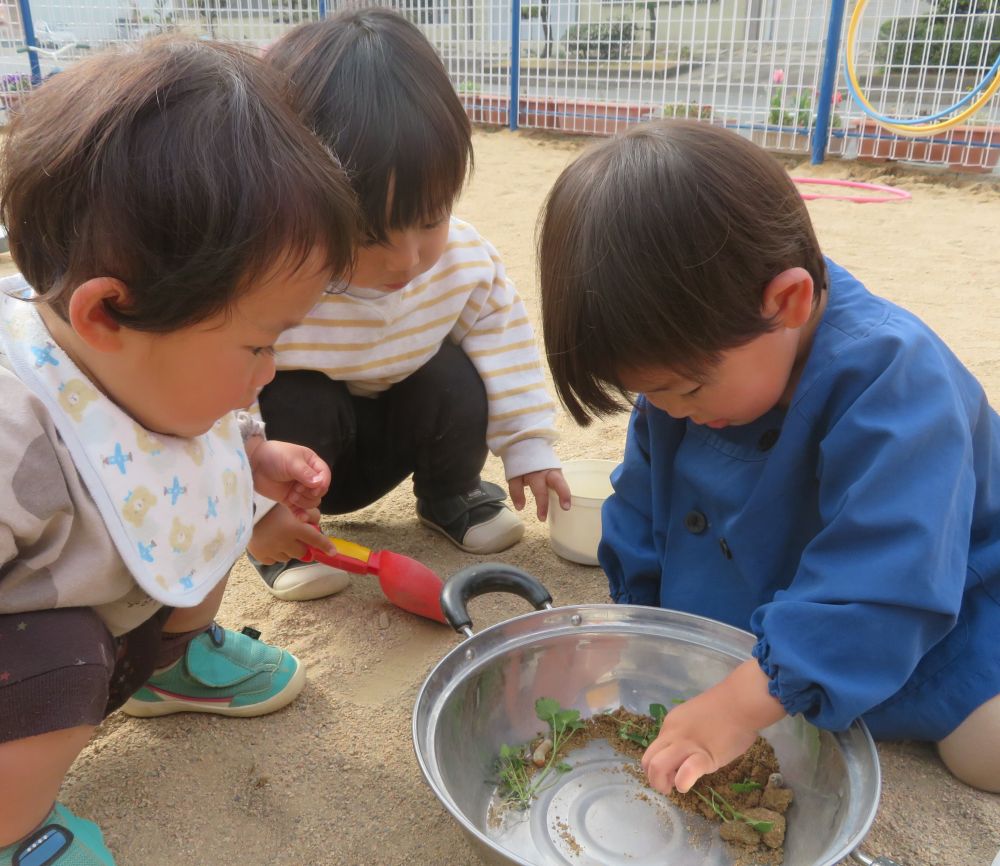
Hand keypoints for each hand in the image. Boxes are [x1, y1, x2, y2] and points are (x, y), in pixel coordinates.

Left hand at [245, 437, 329, 517]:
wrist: (253, 464)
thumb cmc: (273, 456)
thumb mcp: (291, 461)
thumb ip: (306, 473)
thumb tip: (320, 484)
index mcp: (312, 464)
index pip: (325, 476)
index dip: (322, 484)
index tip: (314, 489)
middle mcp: (308, 478)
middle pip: (319, 492)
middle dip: (309, 494)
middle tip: (296, 489)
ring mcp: (298, 490)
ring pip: (311, 502)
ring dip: (303, 502)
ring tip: (291, 496)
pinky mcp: (288, 500)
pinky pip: (299, 510)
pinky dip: (301, 515)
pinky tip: (300, 518)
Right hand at [247, 505, 334, 563]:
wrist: (245, 512)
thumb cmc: (272, 508)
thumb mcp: (293, 506)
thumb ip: (310, 515)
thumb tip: (317, 528)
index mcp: (294, 527)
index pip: (315, 539)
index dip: (325, 546)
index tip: (332, 553)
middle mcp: (284, 541)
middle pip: (302, 552)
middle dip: (301, 545)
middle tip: (294, 536)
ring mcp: (272, 550)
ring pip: (288, 557)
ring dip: (287, 550)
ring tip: (279, 537)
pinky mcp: (261, 556)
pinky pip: (274, 560)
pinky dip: (275, 554)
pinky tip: (270, 543)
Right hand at [509, 468, 570, 520]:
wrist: (523, 443)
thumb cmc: (541, 462)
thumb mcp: (550, 469)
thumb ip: (554, 482)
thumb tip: (561, 500)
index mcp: (552, 470)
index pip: (559, 482)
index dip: (563, 494)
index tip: (566, 507)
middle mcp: (541, 472)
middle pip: (544, 487)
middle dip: (544, 502)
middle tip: (544, 517)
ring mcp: (528, 472)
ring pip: (533, 487)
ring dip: (536, 502)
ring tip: (540, 517)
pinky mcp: (515, 473)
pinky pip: (515, 486)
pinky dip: (517, 497)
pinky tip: (520, 506)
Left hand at [641, 660, 785, 794]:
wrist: (741, 701)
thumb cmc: (725, 708)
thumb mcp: (694, 717)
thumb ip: (686, 733)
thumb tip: (686, 751)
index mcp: (671, 724)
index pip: (653, 749)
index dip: (659, 764)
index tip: (673, 770)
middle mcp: (672, 734)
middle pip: (647, 760)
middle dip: (654, 778)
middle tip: (670, 784)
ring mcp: (686, 745)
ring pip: (657, 766)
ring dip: (661, 784)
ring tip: (675, 788)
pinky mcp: (703, 756)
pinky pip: (685, 773)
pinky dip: (682, 783)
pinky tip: (687, 786)